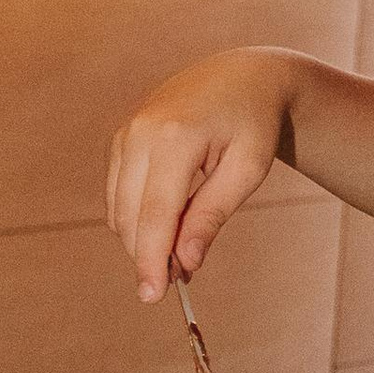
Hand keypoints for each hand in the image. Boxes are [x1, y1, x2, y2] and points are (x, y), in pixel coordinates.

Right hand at [106, 49, 291, 301]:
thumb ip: (212, 215)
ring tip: (180, 252)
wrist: (244, 75)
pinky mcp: (121, 137)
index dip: (152, 260)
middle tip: (177, 280)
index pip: (155, 214)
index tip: (153, 296)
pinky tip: (166, 227)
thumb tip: (186, 263)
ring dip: (141, 238)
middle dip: (147, 255)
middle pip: (131, 216)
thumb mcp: (247, 170)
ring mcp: (126, 132)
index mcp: (176, 138)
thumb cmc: (254, 123)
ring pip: (119, 208)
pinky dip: (136, 216)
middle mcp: (141, 132)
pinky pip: (118, 192)